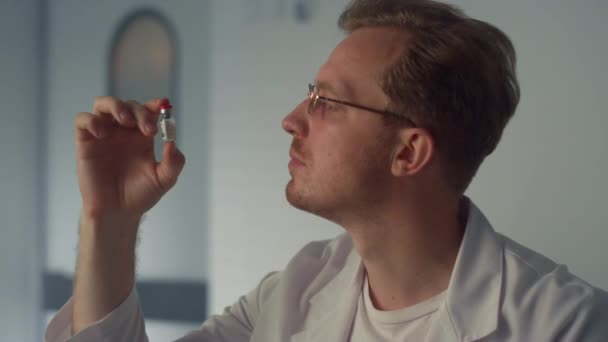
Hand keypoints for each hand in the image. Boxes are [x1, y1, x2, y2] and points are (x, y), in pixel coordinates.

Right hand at [74, 96, 185, 222]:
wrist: (118, 213)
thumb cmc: (140, 195)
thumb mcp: (164, 180)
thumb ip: (173, 163)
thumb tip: (172, 143)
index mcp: (142, 136)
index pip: (149, 111)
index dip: (156, 104)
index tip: (163, 105)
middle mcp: (123, 131)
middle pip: (129, 105)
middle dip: (140, 112)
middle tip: (148, 129)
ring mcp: (104, 134)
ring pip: (104, 104)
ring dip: (116, 106)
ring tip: (126, 121)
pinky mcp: (86, 142)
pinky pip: (83, 120)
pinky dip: (91, 120)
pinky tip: (102, 133)